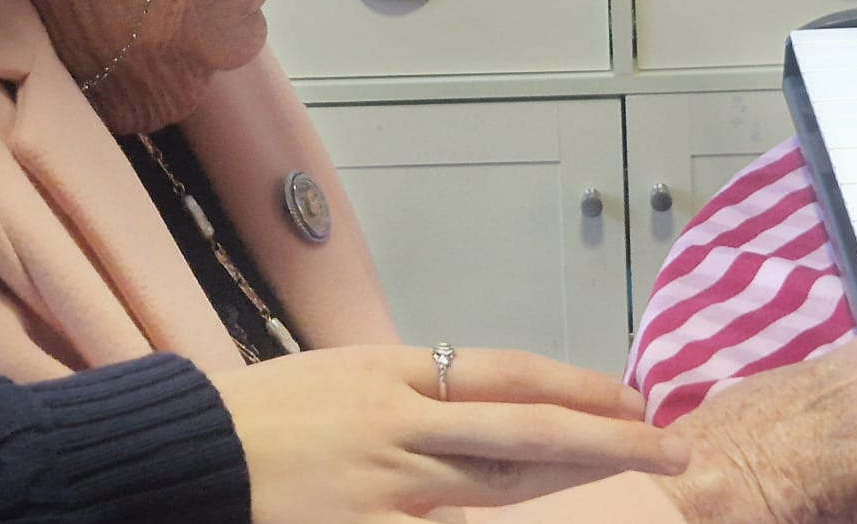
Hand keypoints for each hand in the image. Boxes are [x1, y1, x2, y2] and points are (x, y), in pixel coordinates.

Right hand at [211, 344, 689, 523]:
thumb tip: (470, 405)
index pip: (507, 374)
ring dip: (573, 479)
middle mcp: (402, 422)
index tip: (629, 396)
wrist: (185, 453)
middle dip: (606, 436)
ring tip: (635, 474)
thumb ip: (407, 395)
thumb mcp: (337, 379)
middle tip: (671, 443)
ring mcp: (388, 484)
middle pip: (525, 430)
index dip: (575, 385)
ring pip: (501, 483)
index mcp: (393, 372)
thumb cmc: (254, 415)